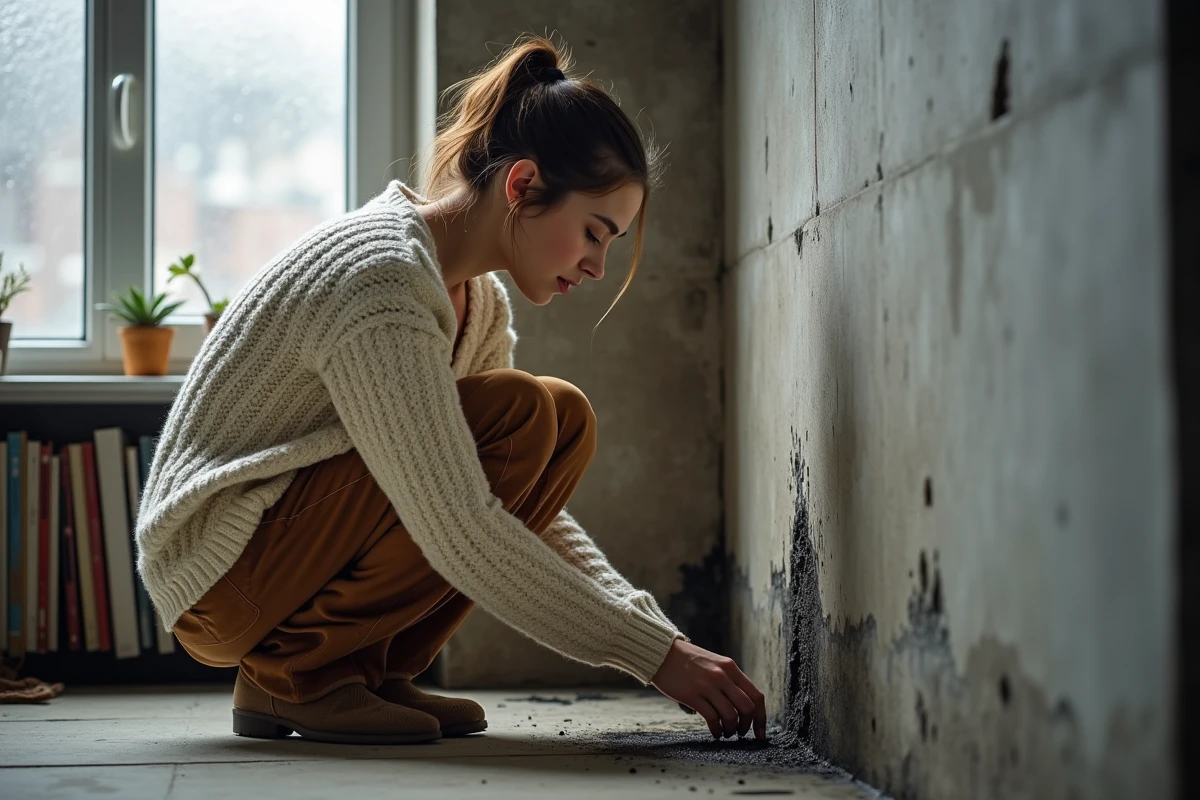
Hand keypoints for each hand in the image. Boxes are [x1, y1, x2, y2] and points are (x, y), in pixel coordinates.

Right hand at [650, 638, 766, 739]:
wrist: (662, 653)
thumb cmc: (688, 661)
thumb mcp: (714, 663)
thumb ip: (729, 680)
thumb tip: (742, 705)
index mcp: (730, 668)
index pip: (756, 696)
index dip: (762, 718)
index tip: (761, 733)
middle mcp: (722, 676)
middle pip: (747, 708)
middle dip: (747, 726)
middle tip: (740, 733)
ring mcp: (707, 686)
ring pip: (730, 716)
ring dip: (730, 730)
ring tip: (725, 733)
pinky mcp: (692, 696)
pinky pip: (712, 719)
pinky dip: (717, 731)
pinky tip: (714, 733)